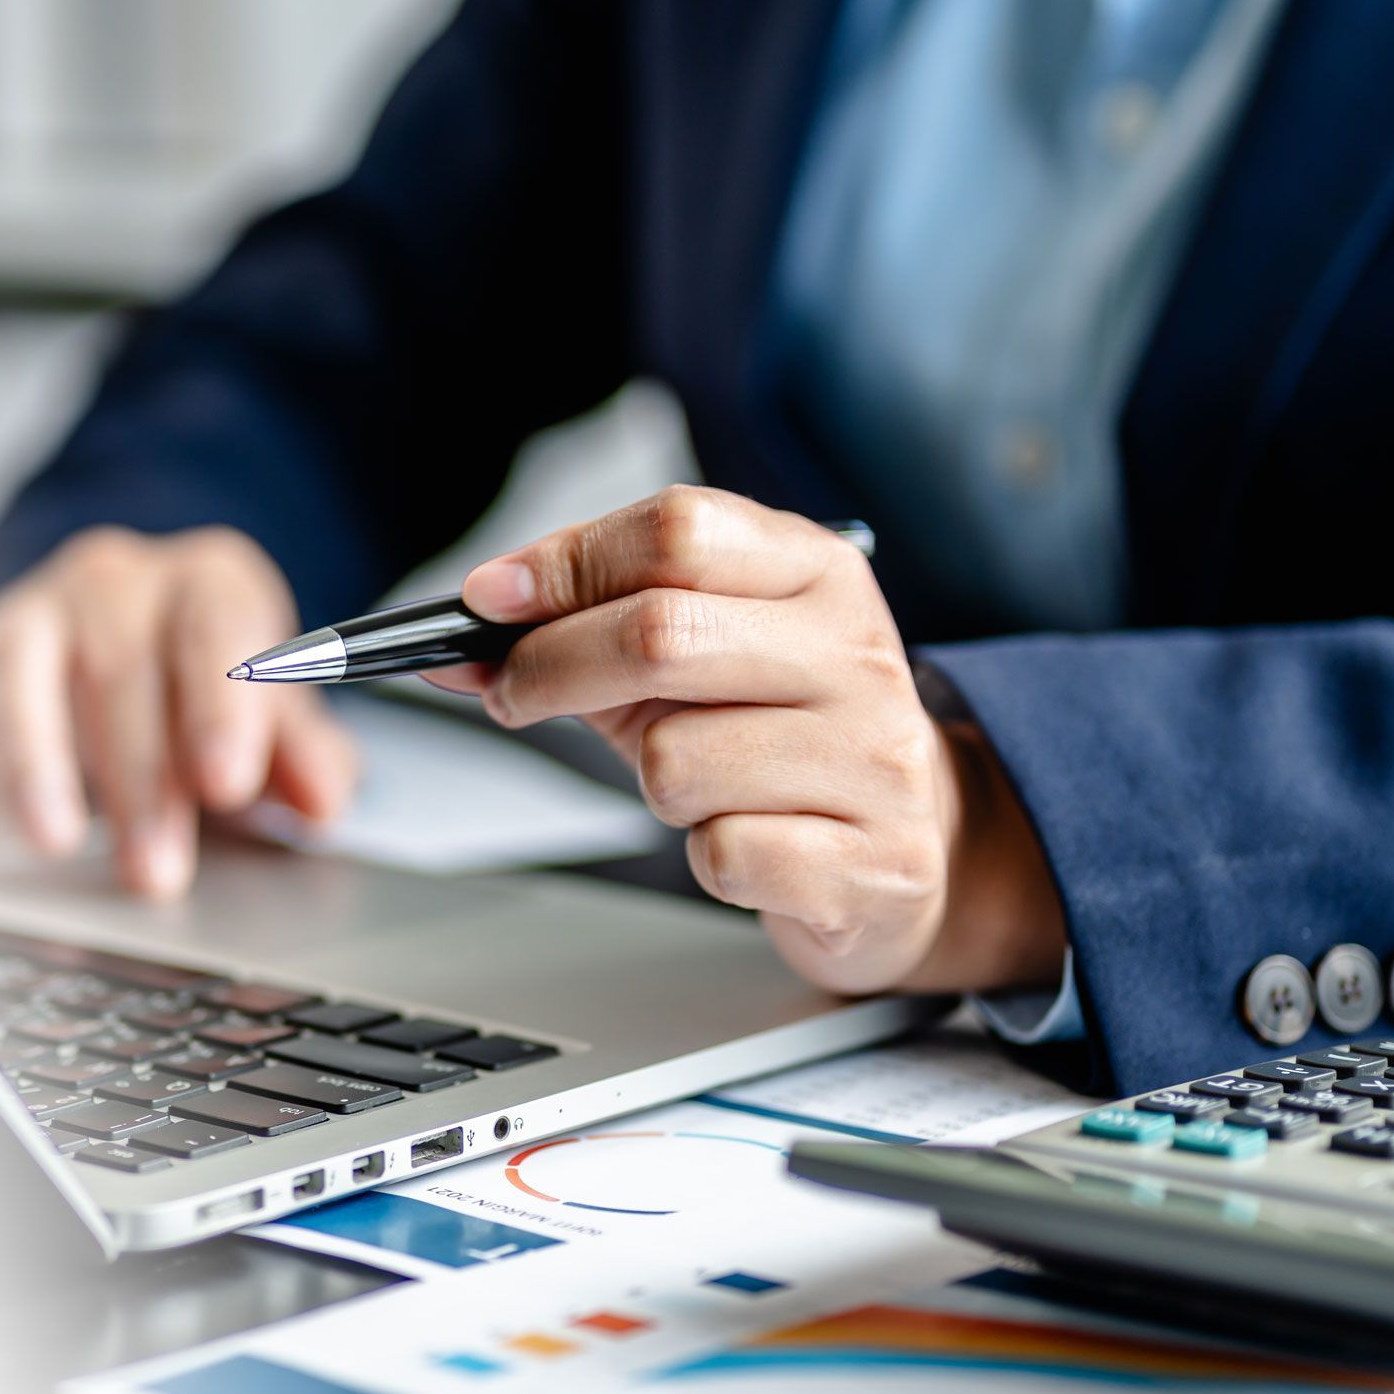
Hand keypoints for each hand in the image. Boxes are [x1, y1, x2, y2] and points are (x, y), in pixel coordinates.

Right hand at [0, 526, 355, 896]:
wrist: (141, 632)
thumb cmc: (216, 687)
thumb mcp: (279, 716)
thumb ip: (306, 757)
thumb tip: (323, 803)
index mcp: (212, 582)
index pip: (218, 631)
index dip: (220, 709)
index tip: (227, 785)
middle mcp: (117, 580)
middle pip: (120, 669)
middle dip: (138, 780)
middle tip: (155, 868)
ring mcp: (32, 610)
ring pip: (20, 677)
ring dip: (35, 766)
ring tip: (55, 841)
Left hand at [424, 487, 1063, 995]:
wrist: (922, 845)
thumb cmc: (785, 736)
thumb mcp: (710, 655)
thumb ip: (596, 625)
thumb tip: (471, 630)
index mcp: (820, 575)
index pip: (678, 530)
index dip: (565, 562)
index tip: (490, 601)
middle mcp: (856, 655)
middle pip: (662, 633)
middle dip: (553, 665)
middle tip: (514, 692)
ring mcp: (872, 761)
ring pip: (675, 760)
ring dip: (650, 779)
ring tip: (696, 783)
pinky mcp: (869, 863)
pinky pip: (721, 852)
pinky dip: (706, 855)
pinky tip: (748, 842)